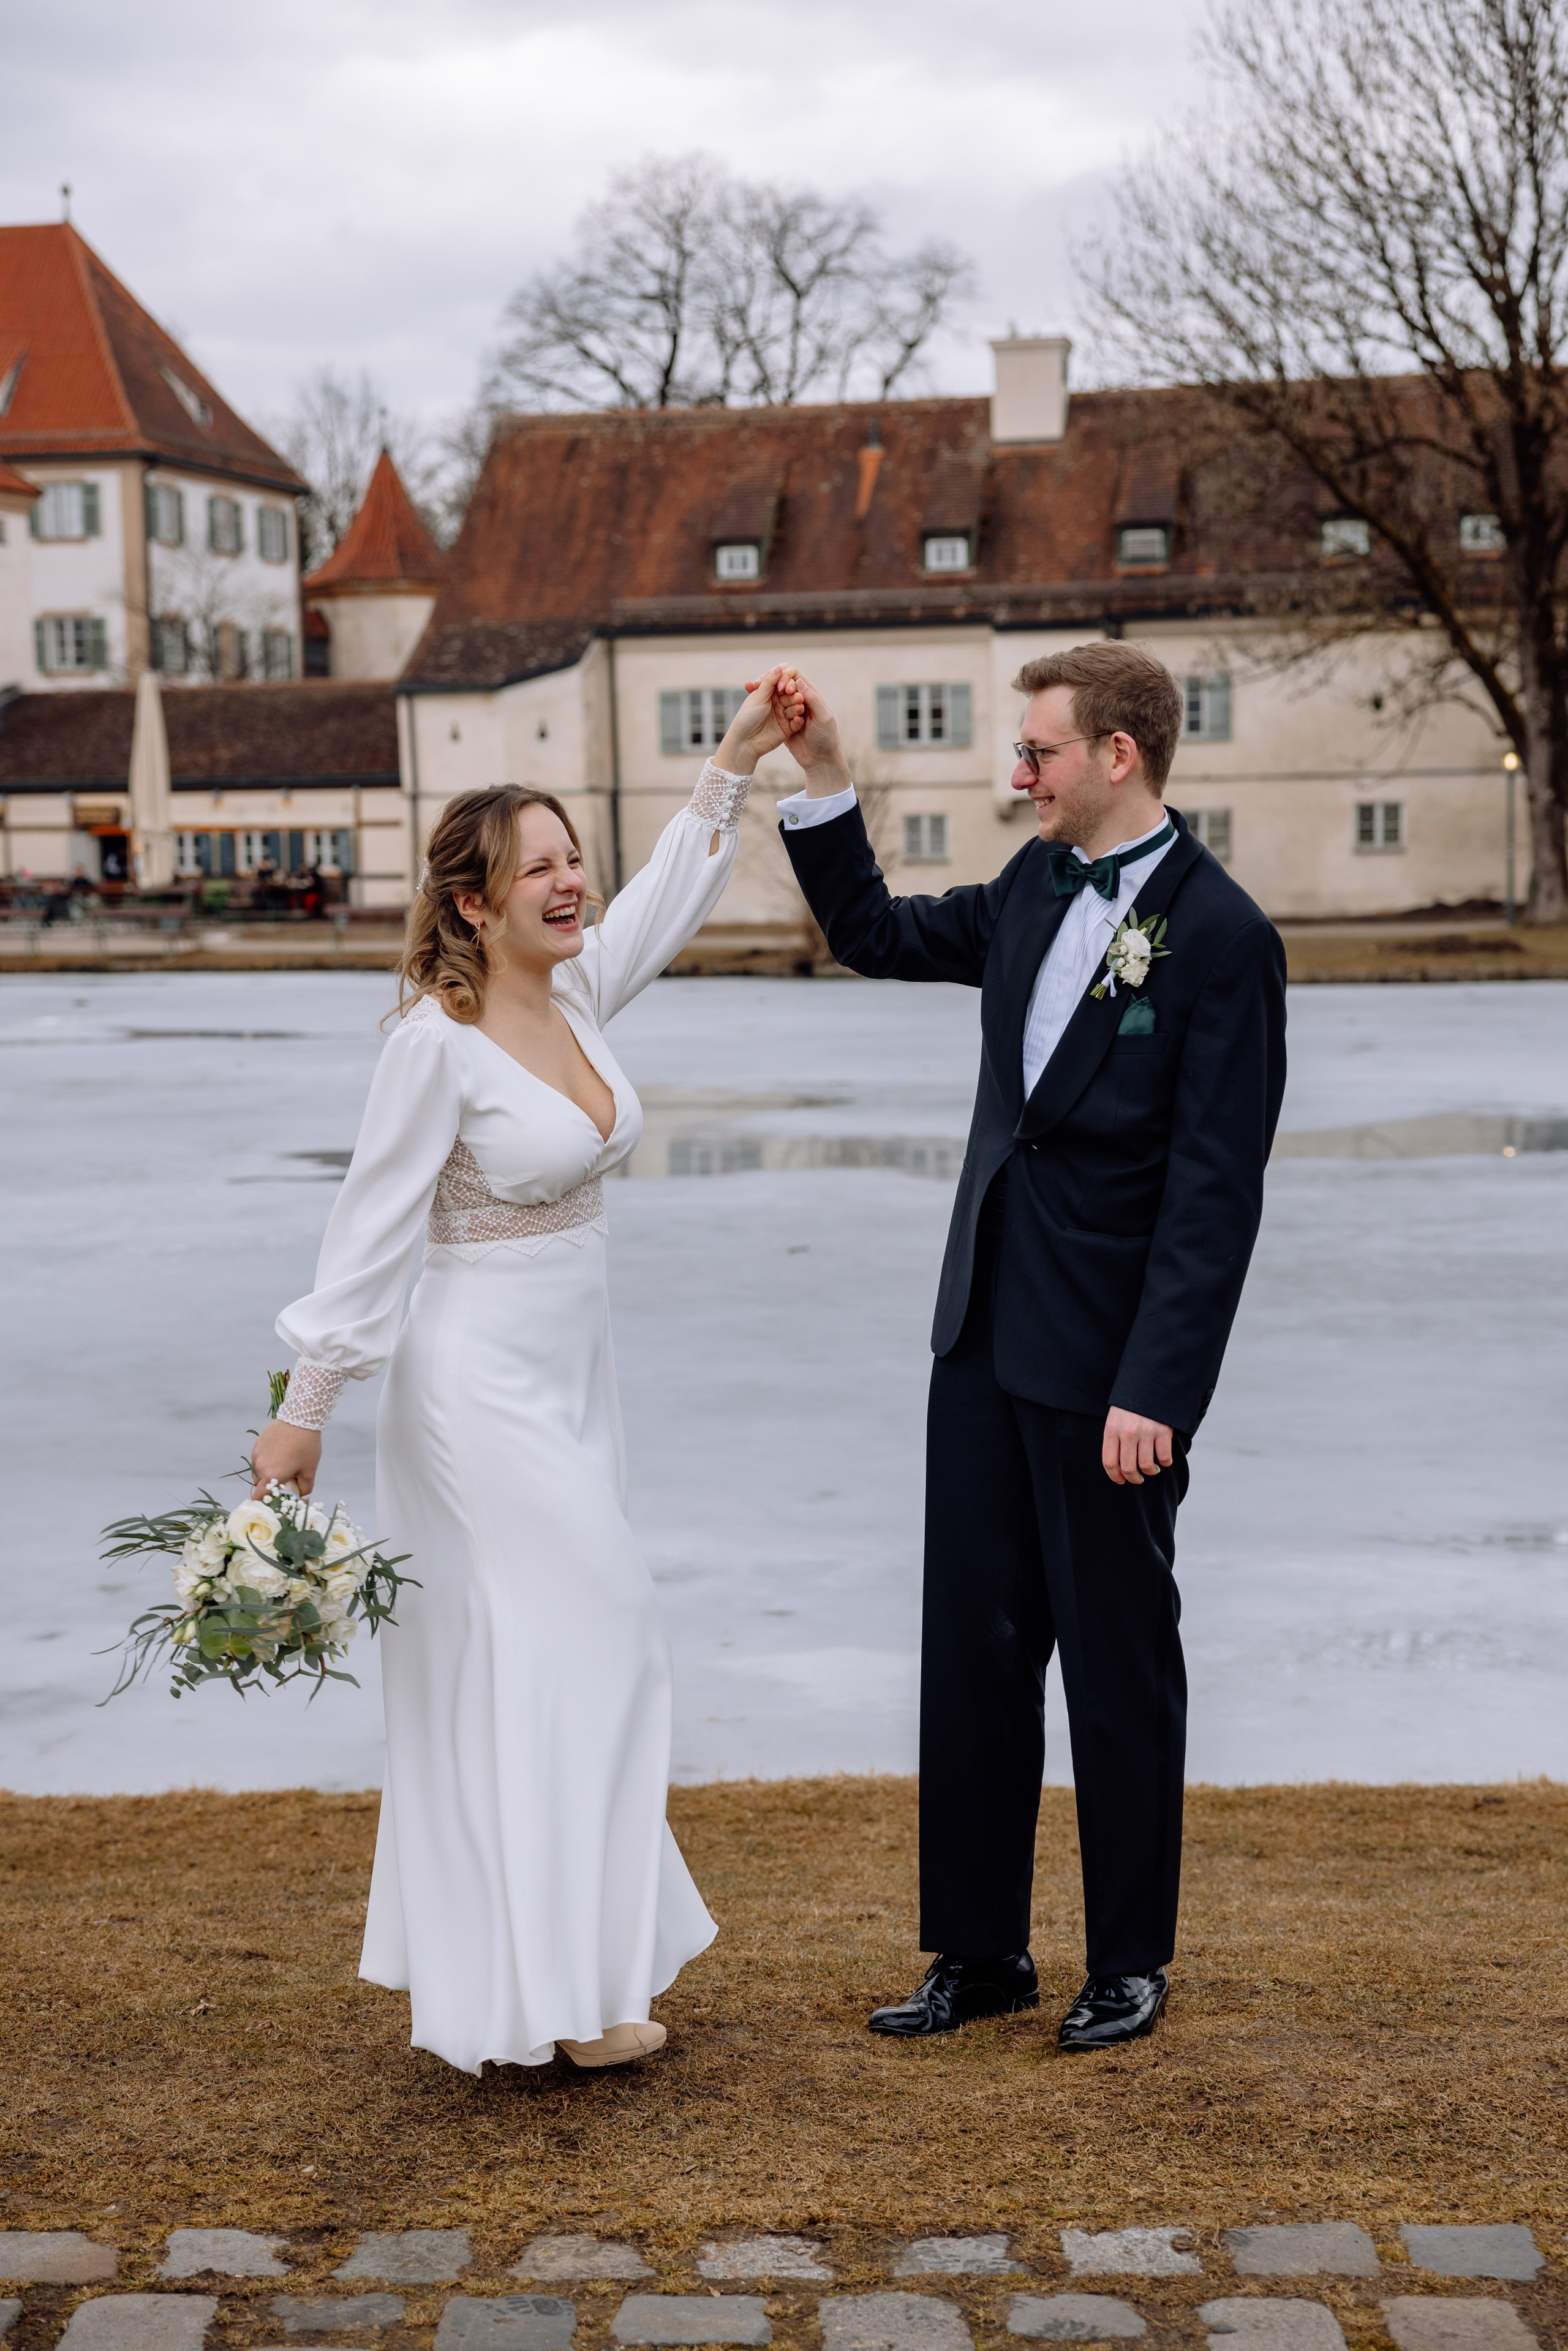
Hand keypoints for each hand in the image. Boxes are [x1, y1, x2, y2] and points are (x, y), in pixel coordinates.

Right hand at [251, 1418, 321, 1498]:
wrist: (300, 1418)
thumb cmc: (307, 1446)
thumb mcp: (309, 1470)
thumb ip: (305, 1487)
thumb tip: (301, 1496)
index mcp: (271, 1476)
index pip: (258, 1496)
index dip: (264, 1499)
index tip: (274, 1497)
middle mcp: (260, 1466)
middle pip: (258, 1483)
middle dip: (268, 1485)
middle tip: (283, 1479)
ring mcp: (257, 1454)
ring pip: (257, 1470)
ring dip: (266, 1471)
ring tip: (282, 1463)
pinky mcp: (257, 1443)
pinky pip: (258, 1457)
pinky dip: (266, 1459)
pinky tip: (280, 1452)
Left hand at [714, 665, 803, 774]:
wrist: (745, 742)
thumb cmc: (747, 718)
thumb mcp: (758, 698)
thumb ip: (769, 683)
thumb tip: (779, 667)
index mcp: (768, 693)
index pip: (782, 682)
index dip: (785, 681)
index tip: (783, 686)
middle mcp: (777, 702)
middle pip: (791, 694)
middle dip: (794, 694)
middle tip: (796, 697)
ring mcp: (783, 715)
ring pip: (795, 707)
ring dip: (797, 706)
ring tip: (799, 707)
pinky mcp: (787, 728)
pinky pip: (796, 722)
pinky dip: (798, 720)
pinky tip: (798, 720)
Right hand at [756, 667, 851, 795]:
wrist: (820, 761)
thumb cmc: (826, 739)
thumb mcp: (823, 717)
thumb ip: (813, 699)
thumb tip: (798, 681)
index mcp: (811, 695)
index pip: (795, 675)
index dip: (785, 676)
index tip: (779, 688)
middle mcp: (799, 699)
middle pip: (782, 682)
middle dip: (770, 681)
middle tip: (759, 686)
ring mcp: (790, 710)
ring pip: (775, 695)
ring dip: (763, 690)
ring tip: (753, 690)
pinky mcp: (783, 722)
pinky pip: (772, 709)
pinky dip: (763, 704)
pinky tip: (753, 701)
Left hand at [1101, 1407, 1173, 1486]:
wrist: (1149, 1383)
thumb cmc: (1130, 1404)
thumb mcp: (1115, 1418)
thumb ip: (1115, 1438)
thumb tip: (1119, 1465)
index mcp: (1112, 1429)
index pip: (1109, 1462)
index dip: (1115, 1476)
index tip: (1121, 1480)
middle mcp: (1128, 1433)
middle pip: (1128, 1468)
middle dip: (1134, 1478)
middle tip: (1138, 1479)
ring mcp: (1146, 1432)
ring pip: (1146, 1466)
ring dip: (1150, 1472)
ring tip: (1152, 1469)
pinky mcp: (1163, 1431)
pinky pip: (1164, 1457)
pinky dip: (1165, 1463)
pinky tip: (1163, 1460)